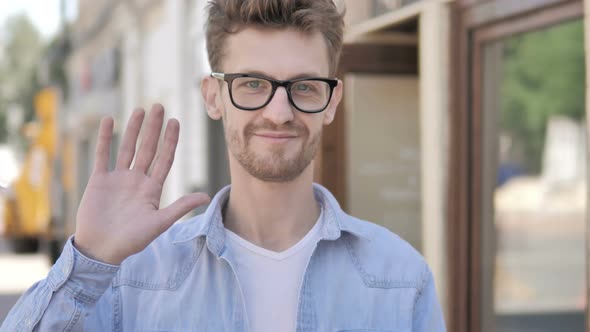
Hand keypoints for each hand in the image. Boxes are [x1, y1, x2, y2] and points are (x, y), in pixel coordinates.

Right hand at [74, 104, 209, 264]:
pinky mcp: (99, 180)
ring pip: (127, 148)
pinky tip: (109, 121)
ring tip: (140, 109)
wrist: (101, 250)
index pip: (164, 159)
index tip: (175, 122)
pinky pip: (103, 155)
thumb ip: (180, 207)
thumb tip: (205, 196)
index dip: (170, 140)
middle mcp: (137, 180)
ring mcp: (118, 178)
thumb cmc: (132, 241)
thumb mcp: (159, 223)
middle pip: (147, 148)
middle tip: (159, 106)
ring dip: (133, 129)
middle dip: (153, 128)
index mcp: (152, 189)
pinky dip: (105, 139)